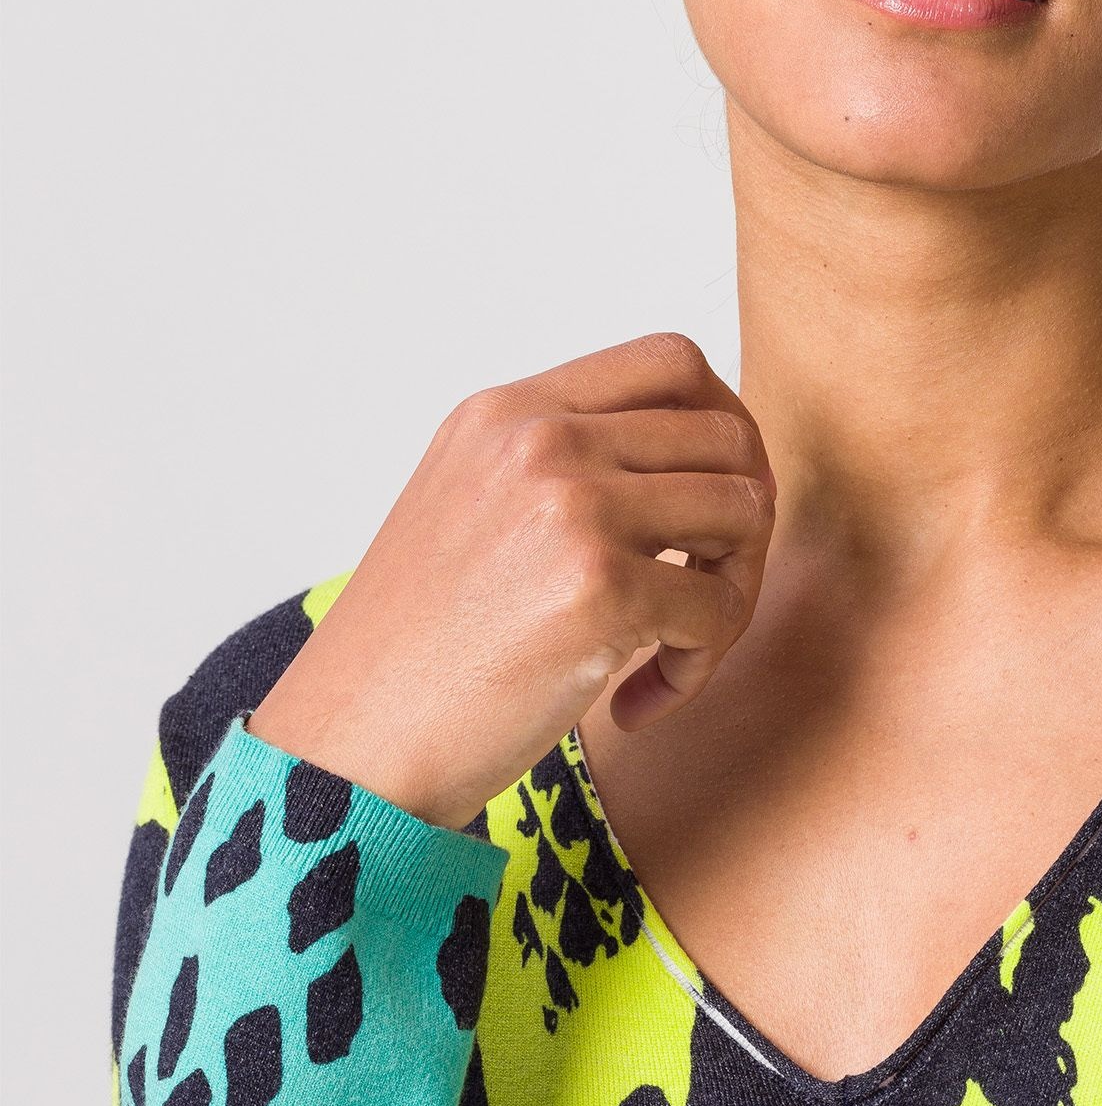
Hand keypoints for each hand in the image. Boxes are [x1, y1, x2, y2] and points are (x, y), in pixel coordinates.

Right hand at [248, 332, 775, 829]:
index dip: (723, 428)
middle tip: (703, 597)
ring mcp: (571, 506)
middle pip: (727, 435)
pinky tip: (636, 704)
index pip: (671, 360)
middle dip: (741, 524)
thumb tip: (698, 464)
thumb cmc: (415, 654)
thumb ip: (559, 469)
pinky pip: (720, 609)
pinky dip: (699, 665)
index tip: (707, 506)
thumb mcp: (468, 509)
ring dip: (732, 593)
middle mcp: (540, 439)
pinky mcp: (600, 588)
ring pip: (745, 510)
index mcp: (506, 411)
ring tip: (673, 652)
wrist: (352, 744)